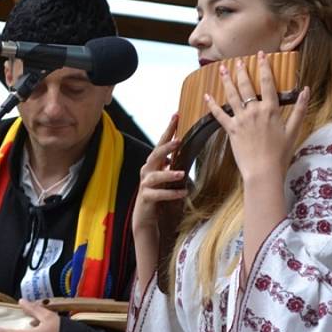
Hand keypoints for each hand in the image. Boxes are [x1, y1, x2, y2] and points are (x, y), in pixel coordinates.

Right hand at [133, 113, 187, 234]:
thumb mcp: (167, 176)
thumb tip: (185, 148)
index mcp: (154, 163)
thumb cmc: (159, 194)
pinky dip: (170, 193)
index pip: (161, 142)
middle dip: (166, 147)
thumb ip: (172, 163)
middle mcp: (147, 171)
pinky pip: (158, 194)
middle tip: (179, 140)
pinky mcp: (147, 198)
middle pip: (155, 155)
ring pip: (155, 176)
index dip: (168, 130)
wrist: (146, 216)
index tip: (176, 115)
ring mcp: (145, 184)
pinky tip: (182, 193)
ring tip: (182, 173)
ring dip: (168, 174)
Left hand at [205, 51, 309, 181]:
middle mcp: (255, 111)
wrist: (264, 170)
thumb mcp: (294, 130)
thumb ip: (299, 108)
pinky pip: (219, 114)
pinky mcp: (231, 130)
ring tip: (222, 69)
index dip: (264, 67)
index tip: (261, 55)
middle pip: (247, 86)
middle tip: (237, 60)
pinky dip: (212, 104)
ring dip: (226, 81)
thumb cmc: (281, 153)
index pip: (268, 83)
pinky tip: (207, 95)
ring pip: (232, 96)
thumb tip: (306, 89)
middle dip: (242, 71)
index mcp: (271, 109)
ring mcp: (241, 120)